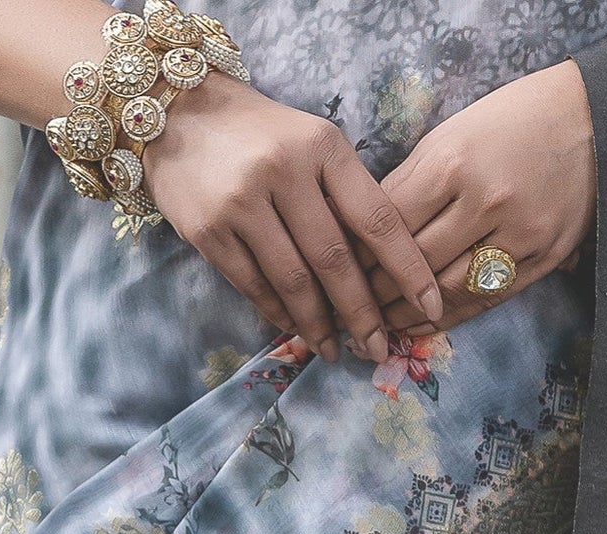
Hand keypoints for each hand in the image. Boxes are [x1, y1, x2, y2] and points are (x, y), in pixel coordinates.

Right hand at [141, 77, 444, 362]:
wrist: (176, 111)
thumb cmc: (261, 134)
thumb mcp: (312, 144)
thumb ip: (346, 194)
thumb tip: (386, 271)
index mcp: (322, 147)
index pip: (377, 218)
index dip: (408, 270)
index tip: (429, 306)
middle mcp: (282, 171)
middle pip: (335, 260)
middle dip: (362, 314)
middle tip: (378, 349)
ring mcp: (241, 202)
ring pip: (294, 282)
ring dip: (319, 325)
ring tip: (336, 350)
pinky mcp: (208, 230)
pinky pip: (254, 286)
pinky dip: (280, 313)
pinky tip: (296, 329)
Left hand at [370, 61, 595, 332]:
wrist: (591, 123)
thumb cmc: (512, 120)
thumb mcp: (454, 132)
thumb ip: (415, 180)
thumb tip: (370, 229)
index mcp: (453, 161)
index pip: (392, 222)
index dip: (360, 252)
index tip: (340, 270)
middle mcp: (485, 201)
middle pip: (417, 262)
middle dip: (378, 290)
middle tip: (352, 309)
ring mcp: (517, 235)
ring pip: (450, 289)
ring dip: (410, 313)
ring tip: (382, 325)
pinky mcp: (542, 259)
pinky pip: (488, 299)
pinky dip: (452, 317)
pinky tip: (425, 324)